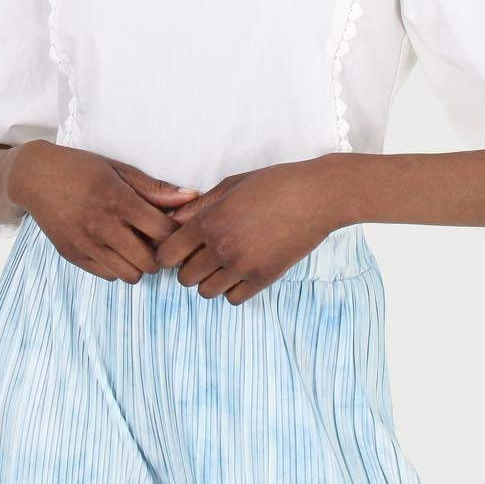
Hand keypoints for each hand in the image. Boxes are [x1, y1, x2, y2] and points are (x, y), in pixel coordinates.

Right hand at [8, 142, 197, 282]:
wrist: (34, 177)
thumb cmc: (82, 169)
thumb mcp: (120, 170)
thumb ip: (155, 189)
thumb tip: (191, 197)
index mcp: (118, 200)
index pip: (162, 232)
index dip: (175, 234)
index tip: (173, 228)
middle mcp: (101, 225)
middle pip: (149, 262)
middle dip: (159, 255)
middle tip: (155, 242)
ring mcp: (85, 243)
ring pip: (129, 275)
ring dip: (138, 264)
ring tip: (135, 246)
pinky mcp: (72, 255)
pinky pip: (107, 275)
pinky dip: (117, 267)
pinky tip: (115, 248)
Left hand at [151, 158, 340, 304]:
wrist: (317, 197)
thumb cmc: (274, 184)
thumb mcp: (230, 186)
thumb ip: (198, 207)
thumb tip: (171, 222)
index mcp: (209, 221)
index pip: (167, 255)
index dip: (169, 252)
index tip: (180, 247)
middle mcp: (221, 248)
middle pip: (184, 278)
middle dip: (189, 266)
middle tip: (203, 254)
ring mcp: (243, 266)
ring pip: (206, 292)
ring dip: (210, 279)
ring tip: (223, 262)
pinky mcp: (263, 278)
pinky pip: (233, 299)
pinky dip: (232, 289)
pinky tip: (241, 271)